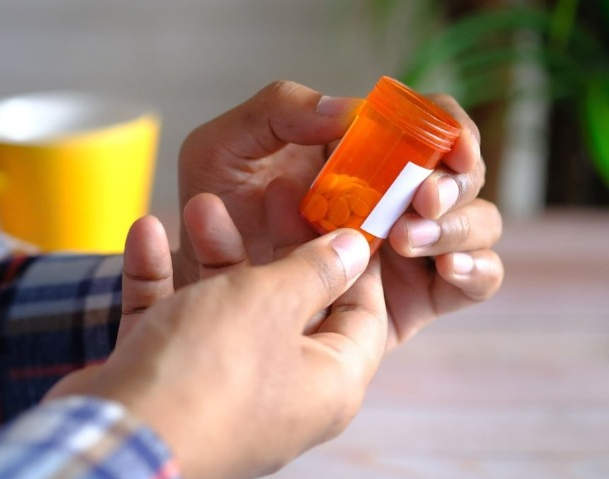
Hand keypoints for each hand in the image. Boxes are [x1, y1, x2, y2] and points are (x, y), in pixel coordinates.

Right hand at [48, 210, 386, 478]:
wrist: (113, 441)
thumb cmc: (206, 375)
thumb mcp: (271, 302)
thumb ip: (314, 271)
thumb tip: (355, 249)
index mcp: (328, 381)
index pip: (363, 313)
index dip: (355, 260)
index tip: (340, 214)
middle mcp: (282, 389)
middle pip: (289, 303)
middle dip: (271, 244)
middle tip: (268, 195)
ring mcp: (224, 388)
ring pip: (227, 308)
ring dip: (211, 254)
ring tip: (199, 205)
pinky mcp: (171, 382)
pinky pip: (175, 322)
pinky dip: (160, 280)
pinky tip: (145, 233)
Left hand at [175, 81, 503, 350]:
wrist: (207, 282)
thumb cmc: (215, 208)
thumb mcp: (227, 145)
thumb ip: (279, 110)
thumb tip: (348, 110)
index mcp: (362, 152)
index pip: (430, 124)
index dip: (451, 129)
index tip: (449, 147)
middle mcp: (396, 195)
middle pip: (463, 176)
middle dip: (453, 185)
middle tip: (419, 200)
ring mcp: (410, 246)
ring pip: (478, 225)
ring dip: (458, 227)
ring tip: (405, 239)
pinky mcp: (417, 297)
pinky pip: (477, 280)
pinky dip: (477, 270)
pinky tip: (449, 269)